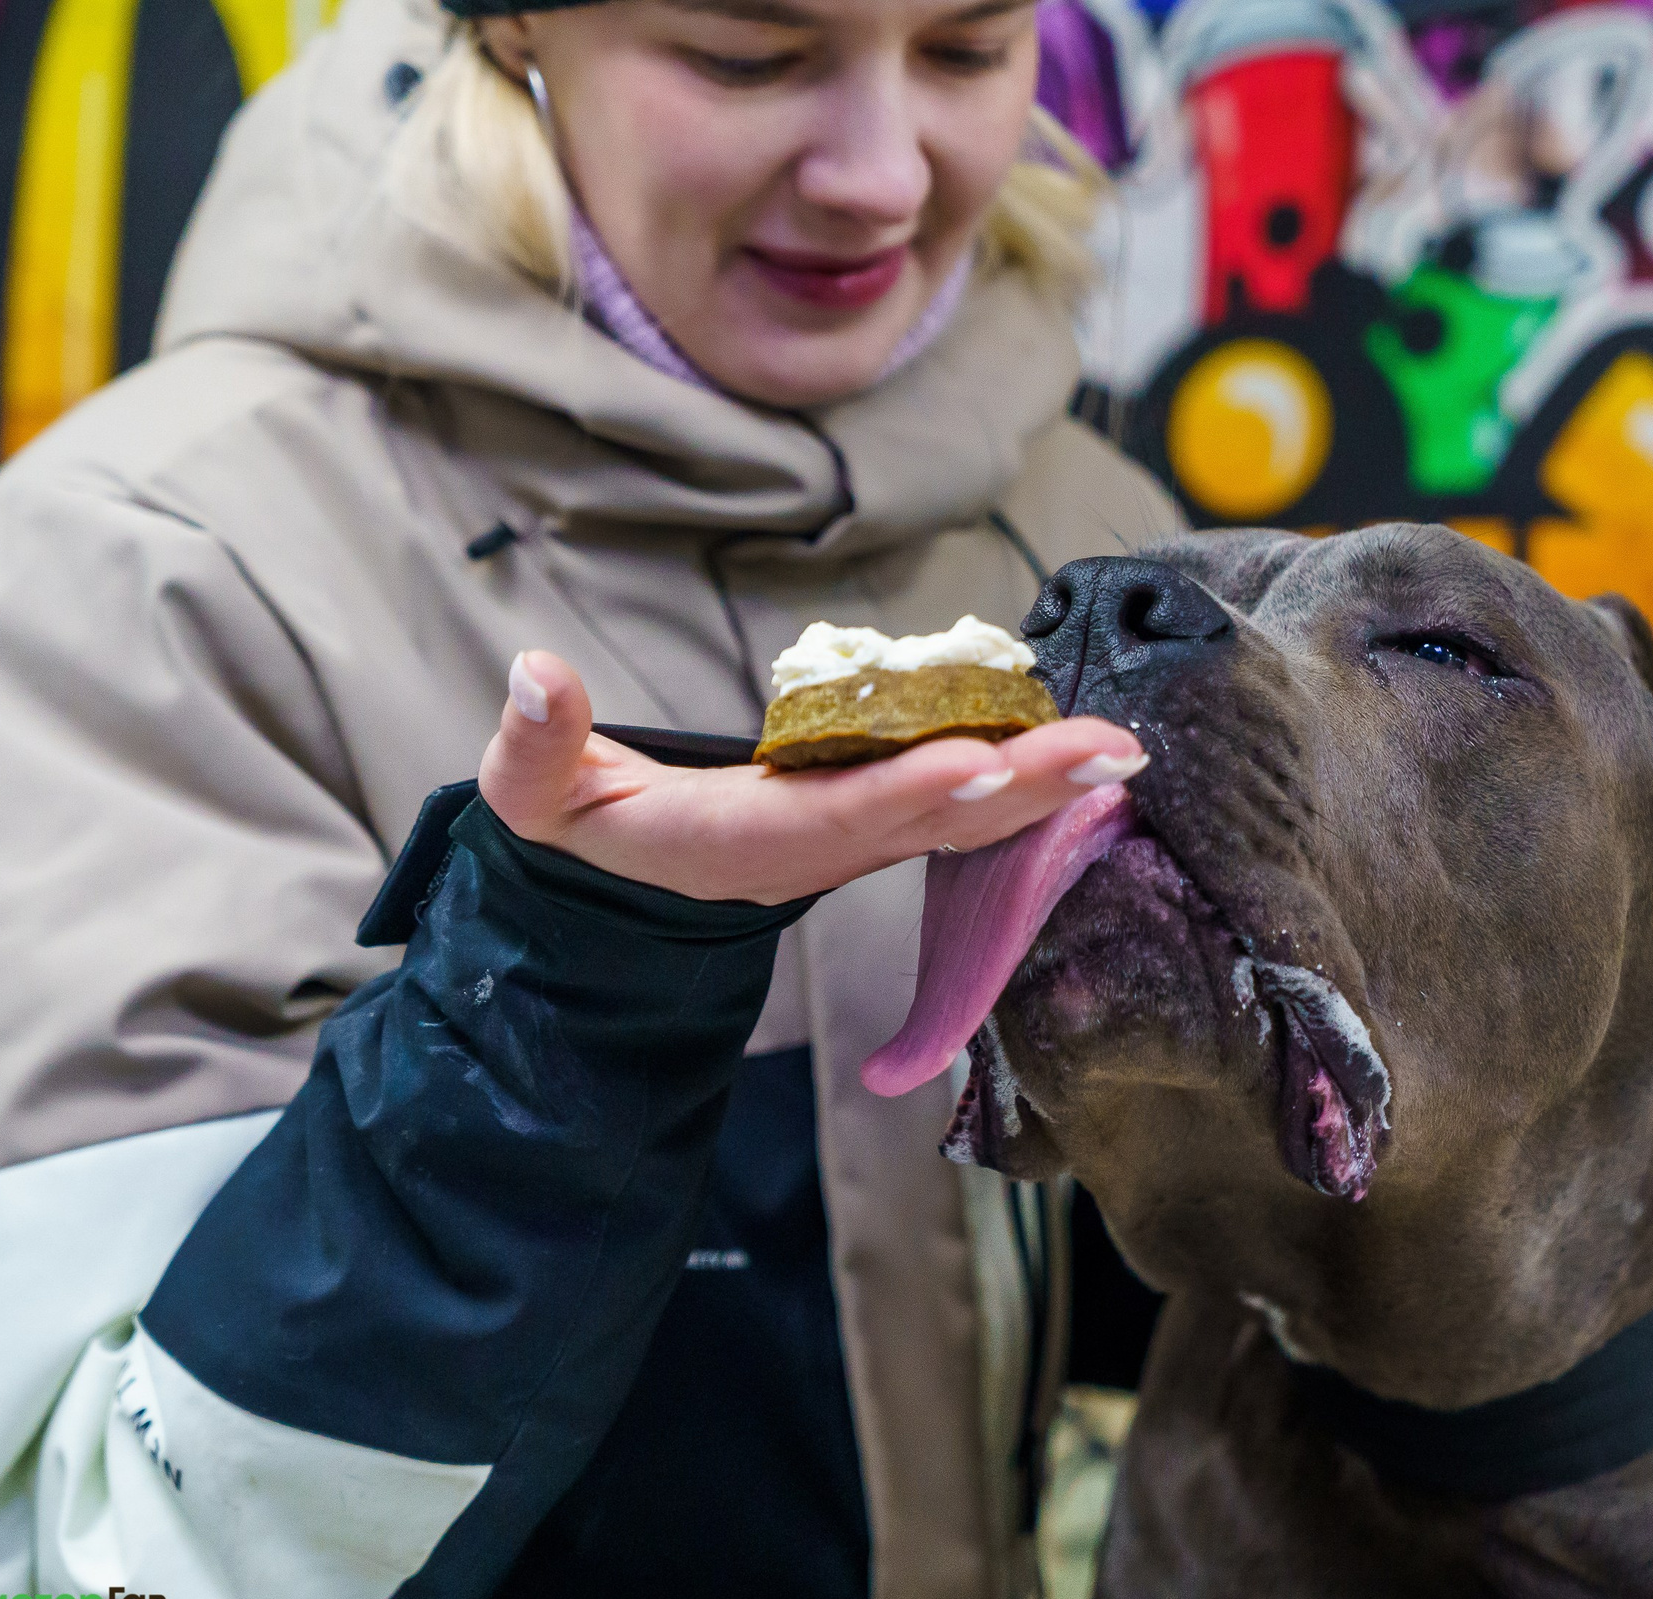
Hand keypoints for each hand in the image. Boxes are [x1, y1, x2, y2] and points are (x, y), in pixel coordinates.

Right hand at [479, 651, 1149, 904]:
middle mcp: (808, 855)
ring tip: (1118, 752)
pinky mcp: (873, 822)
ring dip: (1041, 788)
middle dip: (1016, 791)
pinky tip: (1085, 756)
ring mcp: (848, 844)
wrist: (621, 871)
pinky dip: (1023, 782)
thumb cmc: (580, 821)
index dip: (901, 794)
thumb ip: (534, 746)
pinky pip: (957, 807)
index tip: (975, 763)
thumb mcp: (535, 794)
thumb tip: (536, 673)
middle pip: (921, 824)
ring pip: (956, 820)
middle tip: (1101, 753)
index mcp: (731, 847)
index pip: (827, 821)